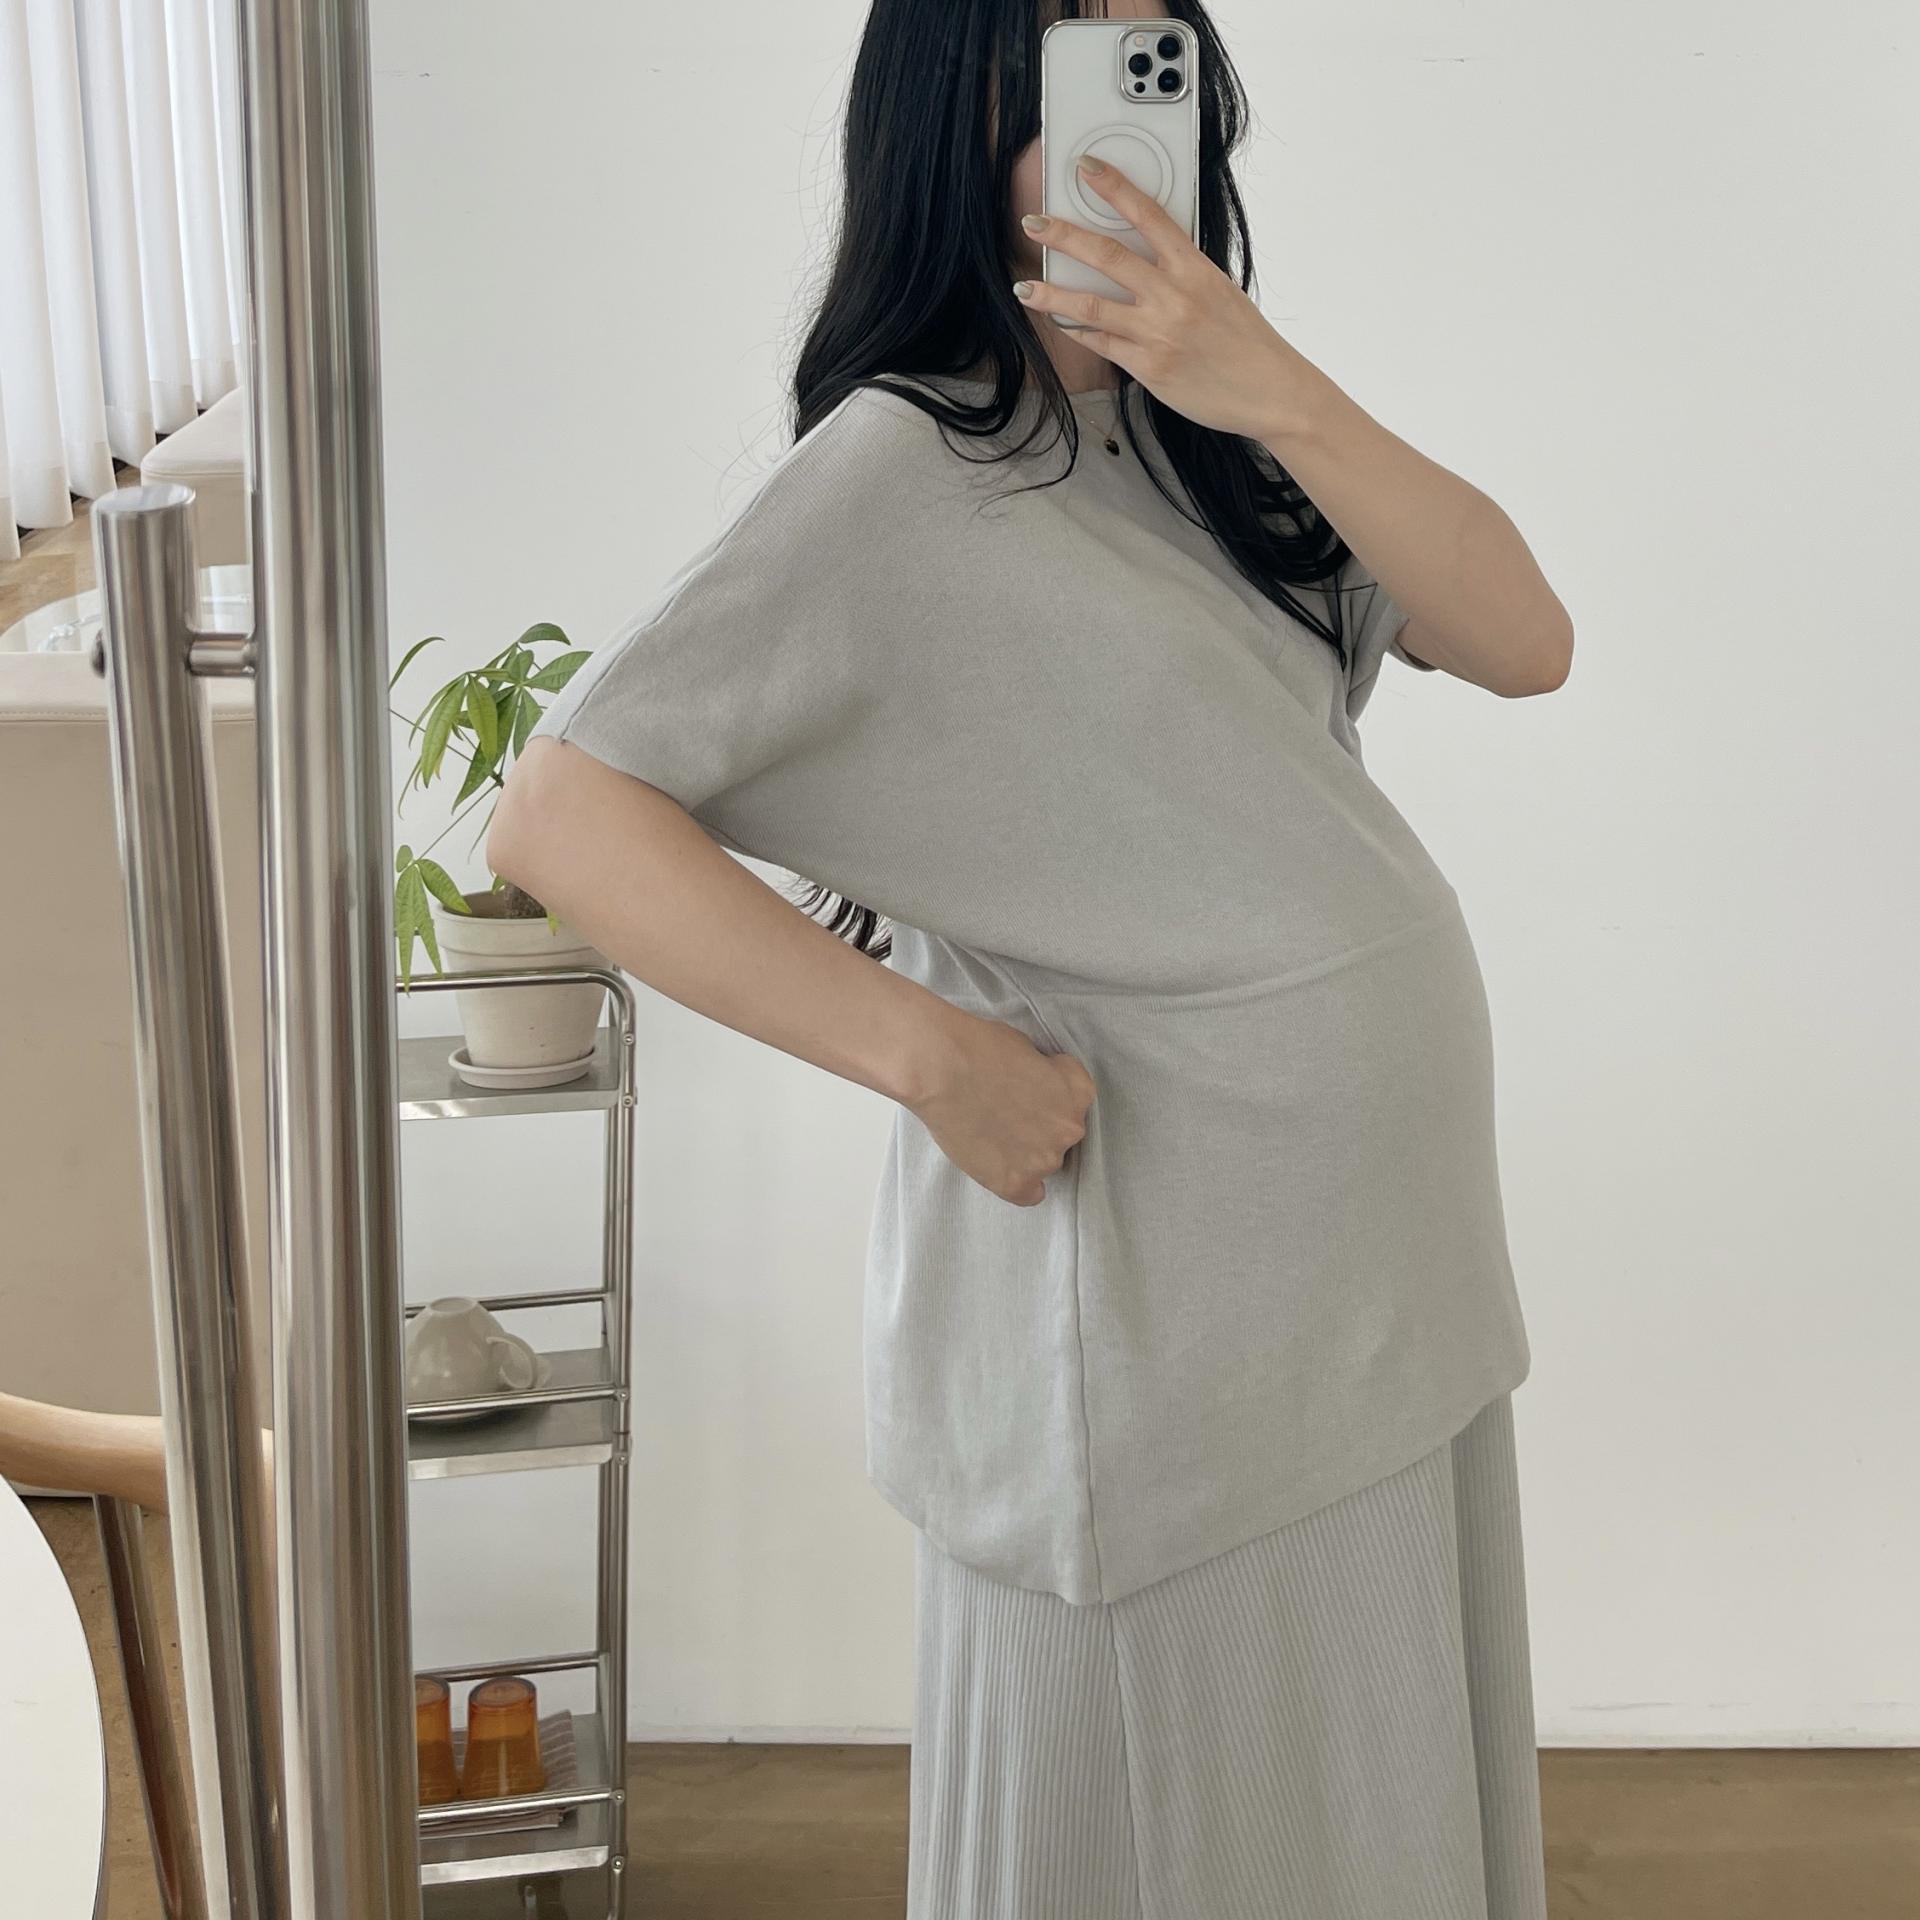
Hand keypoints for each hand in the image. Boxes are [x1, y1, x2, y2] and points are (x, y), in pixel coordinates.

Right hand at [909, 1011, 1095, 1207]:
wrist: (940, 1069)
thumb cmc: (979, 1047)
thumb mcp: (1029, 1049)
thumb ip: (1043, 1077)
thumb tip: (1034, 1089)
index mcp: (1078, 1093)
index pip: (1074, 1101)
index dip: (1048, 1095)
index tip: (1026, 1091)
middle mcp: (1070, 1129)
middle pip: (1061, 1134)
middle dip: (1038, 1125)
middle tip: (1005, 1113)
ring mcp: (1044, 1159)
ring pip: (1043, 1162)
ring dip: (1025, 1152)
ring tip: (990, 1134)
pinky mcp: (1015, 1182)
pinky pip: (1030, 1194)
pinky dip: (1017, 1183)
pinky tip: (999, 1167)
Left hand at [1014, 154, 1314, 443]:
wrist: (1270, 391)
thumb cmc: (1247, 342)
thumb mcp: (1219, 291)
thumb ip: (1181, 275)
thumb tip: (1142, 264)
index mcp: (1194, 268)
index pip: (1147, 213)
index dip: (1113, 186)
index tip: (1085, 167)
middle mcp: (1172, 296)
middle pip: (1106, 255)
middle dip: (1063, 236)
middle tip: (1034, 224)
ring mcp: (1157, 333)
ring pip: (1091, 305)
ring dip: (1052, 295)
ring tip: (1025, 288)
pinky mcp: (1149, 368)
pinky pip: (1102, 344)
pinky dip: (1079, 331)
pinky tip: (1061, 323)